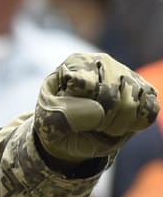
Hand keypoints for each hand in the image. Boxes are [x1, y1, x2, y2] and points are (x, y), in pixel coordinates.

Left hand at [34, 53, 158, 164]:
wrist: (72, 134)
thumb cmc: (57, 122)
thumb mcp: (47, 121)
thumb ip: (63, 115)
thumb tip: (98, 111)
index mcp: (76, 63)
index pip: (87, 85)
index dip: (83, 108)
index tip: (70, 116)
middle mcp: (104, 62)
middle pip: (113, 94)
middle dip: (100, 119)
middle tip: (88, 125)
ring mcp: (127, 75)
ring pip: (134, 102)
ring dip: (118, 123)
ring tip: (102, 125)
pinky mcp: (145, 91)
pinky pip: (150, 109)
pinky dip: (135, 124)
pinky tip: (120, 123)